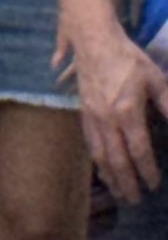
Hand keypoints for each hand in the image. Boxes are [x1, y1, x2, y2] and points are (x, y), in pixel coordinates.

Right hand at [59, 18, 167, 199]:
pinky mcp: (83, 111)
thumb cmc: (128, 58)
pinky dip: (96, 159)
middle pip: (116, 158)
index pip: (139, 149)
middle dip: (126, 181)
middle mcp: (107, 118)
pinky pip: (89, 141)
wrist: (92, 40)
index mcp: (127, 111)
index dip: (147, 170)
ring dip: (109, 175)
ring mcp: (91, 115)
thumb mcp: (156, 79)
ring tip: (117, 191)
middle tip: (134, 200)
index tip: (154, 185)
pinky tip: (101, 167)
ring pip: (99, 153)